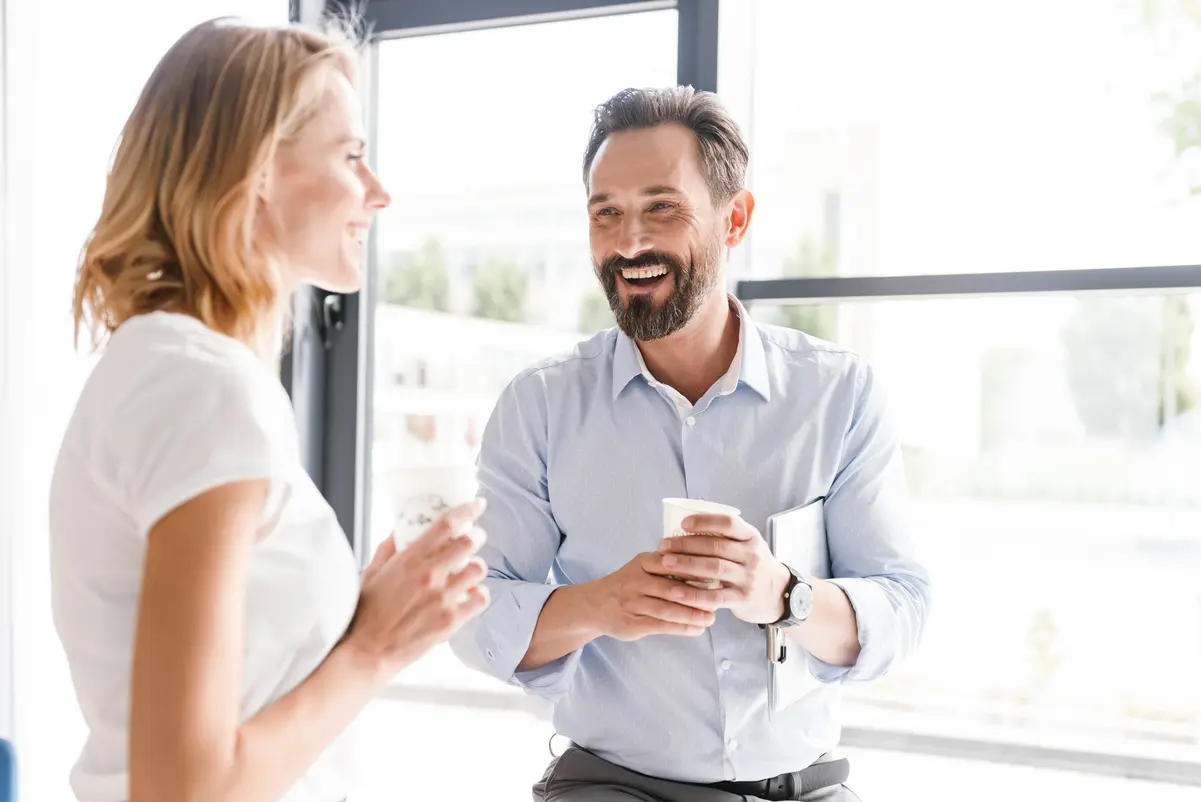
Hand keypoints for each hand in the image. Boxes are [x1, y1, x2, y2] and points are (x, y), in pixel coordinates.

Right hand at [345, 499, 490, 676]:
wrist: (367, 652)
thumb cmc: (365, 614)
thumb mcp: (371, 573)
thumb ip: (387, 549)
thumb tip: (397, 530)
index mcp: (409, 559)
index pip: (446, 524)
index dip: (467, 510)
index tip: (478, 505)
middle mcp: (429, 575)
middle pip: (469, 542)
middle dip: (476, 537)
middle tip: (475, 538)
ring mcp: (442, 598)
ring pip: (478, 569)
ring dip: (477, 567)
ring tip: (470, 571)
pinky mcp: (451, 621)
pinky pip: (481, 598)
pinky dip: (479, 595)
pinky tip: (471, 596)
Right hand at [590, 552, 725, 641]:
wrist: (595, 604)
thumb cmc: (628, 583)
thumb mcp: (643, 567)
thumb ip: (667, 566)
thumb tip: (706, 570)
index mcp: (643, 562)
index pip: (672, 563)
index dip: (695, 570)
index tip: (716, 576)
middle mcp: (636, 581)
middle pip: (672, 588)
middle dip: (698, 596)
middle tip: (718, 601)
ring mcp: (633, 603)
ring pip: (668, 609)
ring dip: (692, 615)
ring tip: (710, 618)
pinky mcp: (632, 623)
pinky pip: (662, 626)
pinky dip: (682, 628)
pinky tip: (697, 629)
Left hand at [652, 513, 789, 624]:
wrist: (779, 594)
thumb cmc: (753, 565)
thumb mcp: (748, 546)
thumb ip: (726, 537)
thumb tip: (685, 526)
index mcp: (751, 537)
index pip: (729, 523)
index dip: (705, 521)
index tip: (683, 523)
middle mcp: (752, 555)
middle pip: (716, 546)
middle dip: (686, 544)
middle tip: (664, 545)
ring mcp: (748, 578)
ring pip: (714, 568)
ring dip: (686, 565)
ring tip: (665, 562)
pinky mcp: (743, 599)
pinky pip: (715, 597)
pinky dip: (694, 594)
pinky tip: (677, 592)